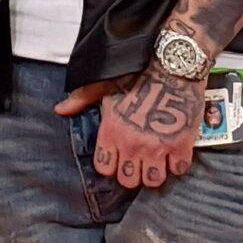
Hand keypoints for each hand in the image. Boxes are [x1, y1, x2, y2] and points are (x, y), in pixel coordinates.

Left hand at [59, 65, 206, 189]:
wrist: (172, 62)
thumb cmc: (137, 72)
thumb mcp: (103, 84)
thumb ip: (81, 99)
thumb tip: (60, 109)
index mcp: (111, 132)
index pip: (104, 168)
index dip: (112, 165)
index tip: (119, 158)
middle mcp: (132, 144)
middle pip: (128, 180)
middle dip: (133, 173)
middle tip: (139, 161)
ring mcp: (157, 147)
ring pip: (153, 180)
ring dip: (154, 172)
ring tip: (157, 161)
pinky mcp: (181, 144)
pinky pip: (179, 169)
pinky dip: (177, 164)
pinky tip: (175, 153)